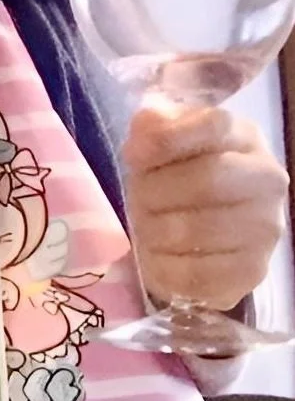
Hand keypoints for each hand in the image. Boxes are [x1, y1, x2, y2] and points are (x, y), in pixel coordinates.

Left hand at [122, 103, 288, 311]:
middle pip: (204, 181)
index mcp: (244, 137)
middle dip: (153, 192)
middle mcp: (267, 181)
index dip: (165, 140)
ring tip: (147, 226)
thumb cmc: (177, 171)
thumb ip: (153, 126)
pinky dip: (162, 267)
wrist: (204, 222)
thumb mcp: (163, 137)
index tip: (133, 156)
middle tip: (136, 199)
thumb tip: (146, 135)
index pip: (213, 126)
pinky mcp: (252, 272)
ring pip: (194, 231)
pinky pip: (195, 274)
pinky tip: (158, 255)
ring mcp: (266, 229)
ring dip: (153, 230)